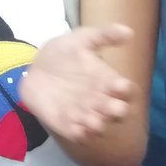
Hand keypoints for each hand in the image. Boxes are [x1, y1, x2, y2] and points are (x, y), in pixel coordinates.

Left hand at [21, 24, 135, 142]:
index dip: (125, 89)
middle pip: (117, 112)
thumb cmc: (65, 53)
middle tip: (112, 107)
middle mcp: (101, 101)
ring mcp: (86, 114)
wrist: (37, 67)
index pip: (125, 90)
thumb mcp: (81, 39)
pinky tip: (76, 129)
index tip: (121, 85)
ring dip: (98, 125)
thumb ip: (104, 35)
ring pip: (99, 126)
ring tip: (92, 121)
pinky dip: (79, 134)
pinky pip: (78, 134)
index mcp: (108, 81)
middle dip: (117, 111)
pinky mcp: (69, 124)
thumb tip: (128, 30)